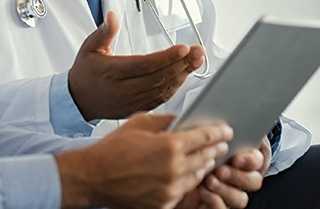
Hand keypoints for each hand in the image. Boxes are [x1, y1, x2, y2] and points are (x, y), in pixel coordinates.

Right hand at [55, 113, 232, 208]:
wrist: (93, 176)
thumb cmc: (112, 149)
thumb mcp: (139, 123)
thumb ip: (165, 120)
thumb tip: (182, 119)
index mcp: (169, 146)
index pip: (205, 138)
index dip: (218, 132)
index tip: (225, 130)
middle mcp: (174, 169)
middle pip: (206, 158)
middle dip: (214, 149)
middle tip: (219, 144)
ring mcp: (170, 190)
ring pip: (198, 176)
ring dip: (204, 166)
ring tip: (204, 158)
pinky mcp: (163, 204)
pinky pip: (183, 192)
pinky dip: (187, 182)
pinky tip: (184, 174)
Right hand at [68, 11, 205, 119]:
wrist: (78, 100)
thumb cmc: (85, 72)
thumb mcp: (89, 47)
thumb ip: (104, 32)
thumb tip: (113, 16)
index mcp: (112, 72)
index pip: (145, 64)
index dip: (167, 57)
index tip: (184, 48)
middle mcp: (124, 90)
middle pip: (159, 77)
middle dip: (182, 64)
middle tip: (199, 51)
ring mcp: (132, 102)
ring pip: (163, 89)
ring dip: (183, 75)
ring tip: (197, 60)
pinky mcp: (138, 109)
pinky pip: (161, 99)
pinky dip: (175, 87)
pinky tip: (184, 75)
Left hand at [177, 139, 268, 208]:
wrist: (170, 166)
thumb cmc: (186, 145)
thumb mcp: (197, 132)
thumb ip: (208, 130)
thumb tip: (209, 123)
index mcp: (239, 155)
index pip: (256, 159)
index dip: (250, 160)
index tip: (236, 158)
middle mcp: (237, 175)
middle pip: (254, 181)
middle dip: (238, 176)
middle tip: (220, 170)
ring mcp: (228, 192)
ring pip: (241, 198)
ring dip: (227, 190)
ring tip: (208, 180)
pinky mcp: (214, 204)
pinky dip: (215, 202)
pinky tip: (202, 192)